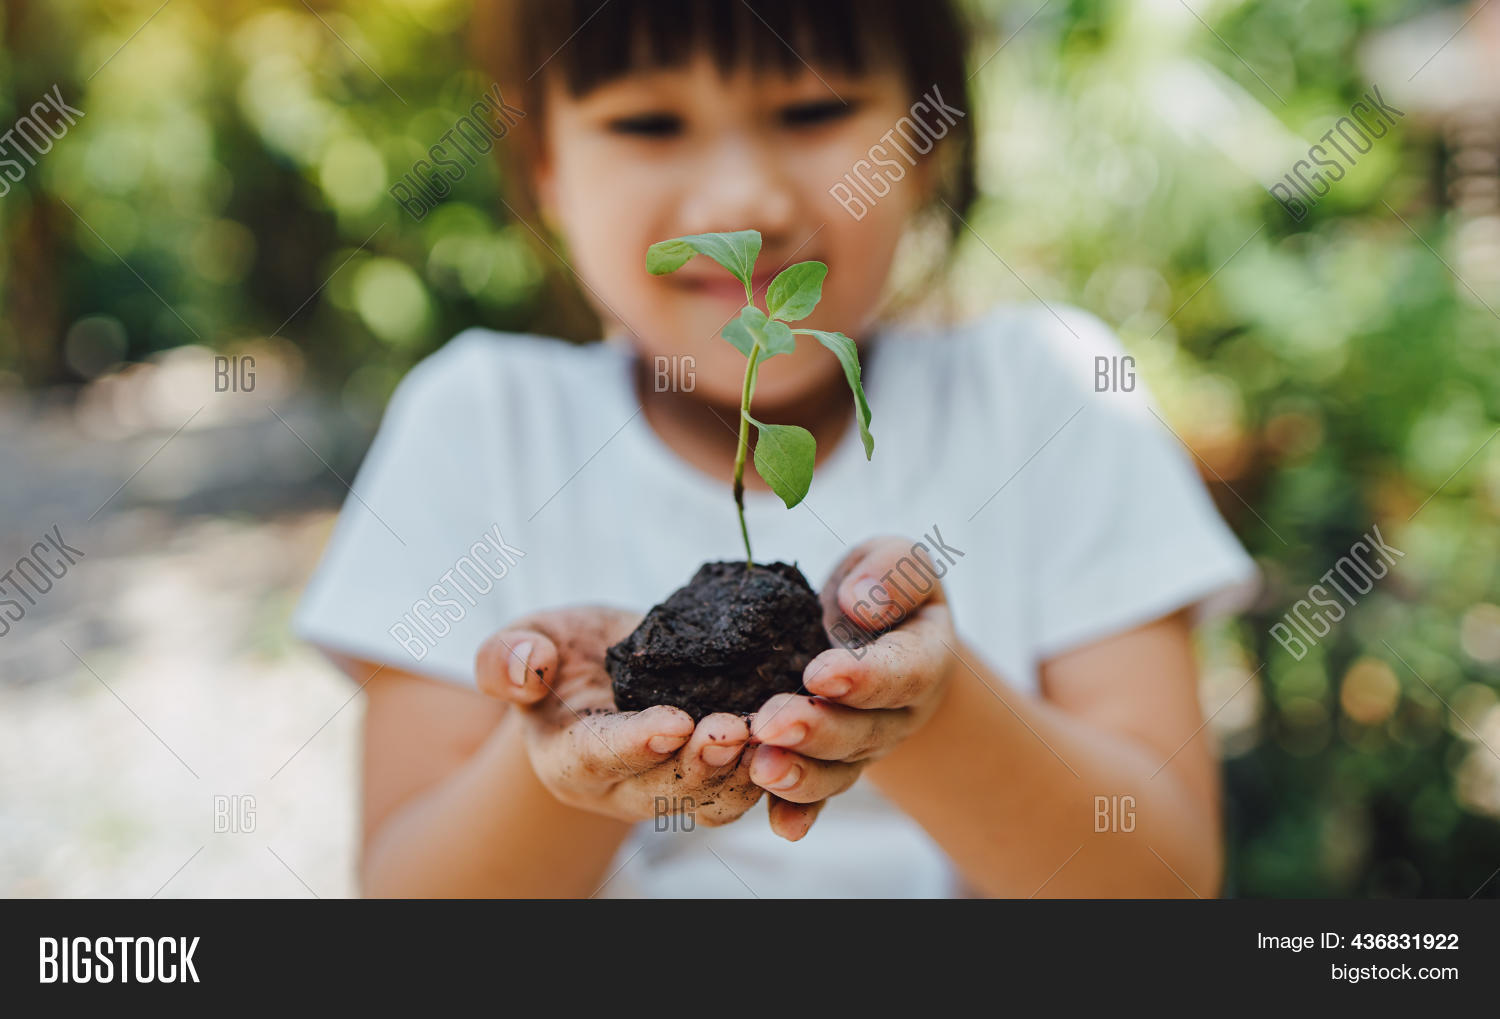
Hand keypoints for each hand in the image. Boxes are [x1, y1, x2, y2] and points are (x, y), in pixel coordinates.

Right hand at [476, 607, 763, 827]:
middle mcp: (620, 788)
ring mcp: (669, 790)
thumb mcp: (525, 640)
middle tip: (735, 729)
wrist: (602, 669)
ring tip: (774, 735)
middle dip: (700, 764)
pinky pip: (745, 788)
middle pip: (662, 789)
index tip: (673, 723)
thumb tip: (525, 667)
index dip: (635, 744)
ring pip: (711, 800)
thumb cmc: (559, 654)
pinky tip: (799, 734)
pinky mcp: (711, 779)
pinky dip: (773, 768)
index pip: (598, 757)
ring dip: (745, 773)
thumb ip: (507, 657)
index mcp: (567, 758)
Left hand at [749, 537, 955, 838]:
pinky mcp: (831, 763)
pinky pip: (819, 794)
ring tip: (761, 768)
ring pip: (838, 768)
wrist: (871, 629)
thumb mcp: (896, 560)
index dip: (864, 677)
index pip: (901, 672)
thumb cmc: (881, 589)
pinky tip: (779, 826)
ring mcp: (865, 745)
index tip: (820, 674)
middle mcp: (898, 713)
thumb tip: (860, 602)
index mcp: (922, 657)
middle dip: (817, 730)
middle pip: (863, 730)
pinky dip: (799, 812)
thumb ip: (890, 573)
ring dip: (800, 774)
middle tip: (771, 723)